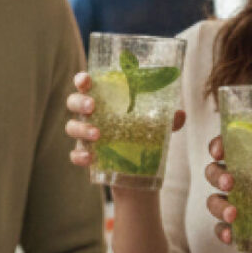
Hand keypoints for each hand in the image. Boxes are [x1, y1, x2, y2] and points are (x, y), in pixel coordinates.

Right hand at [64, 71, 184, 170]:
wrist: (137, 172)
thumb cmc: (141, 137)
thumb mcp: (155, 127)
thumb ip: (166, 119)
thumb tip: (180, 114)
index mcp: (104, 100)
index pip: (87, 84)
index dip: (83, 79)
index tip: (87, 80)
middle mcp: (90, 115)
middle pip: (73, 102)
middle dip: (80, 102)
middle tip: (93, 107)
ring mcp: (84, 136)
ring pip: (71, 127)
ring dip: (81, 128)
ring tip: (97, 135)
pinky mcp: (85, 155)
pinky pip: (75, 154)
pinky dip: (79, 156)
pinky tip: (90, 158)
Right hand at [203, 139, 251, 252]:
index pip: (233, 148)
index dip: (220, 145)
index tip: (220, 150)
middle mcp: (247, 183)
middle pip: (216, 172)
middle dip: (217, 175)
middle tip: (230, 182)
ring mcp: (243, 207)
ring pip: (215, 201)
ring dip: (219, 205)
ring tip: (234, 214)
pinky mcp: (243, 231)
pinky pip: (223, 229)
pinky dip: (222, 231)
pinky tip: (230, 236)